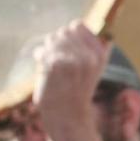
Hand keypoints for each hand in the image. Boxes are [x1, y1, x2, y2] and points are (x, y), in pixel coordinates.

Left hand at [30, 22, 108, 140]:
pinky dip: (40, 59)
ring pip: (51, 39)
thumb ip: (89, 48)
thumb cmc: (76, 91)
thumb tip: (76, 25)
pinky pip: (43, 51)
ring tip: (51, 67)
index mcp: (100, 54)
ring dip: (47, 50)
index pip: (78, 26)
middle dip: (56, 43)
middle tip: (57, 61)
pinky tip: (44, 71)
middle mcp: (90, 55)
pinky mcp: (57, 64)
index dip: (68, 36)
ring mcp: (74, 59)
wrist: (69, 115)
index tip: (67, 51)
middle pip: (63, 31)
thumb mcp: (91, 69)